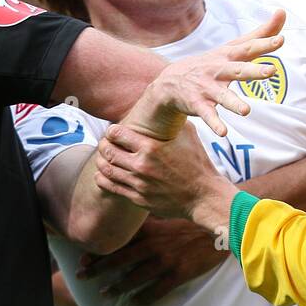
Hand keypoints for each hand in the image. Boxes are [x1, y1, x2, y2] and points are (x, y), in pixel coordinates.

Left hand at [76, 216, 226, 303]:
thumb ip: (148, 219)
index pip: (118, 240)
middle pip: (120, 259)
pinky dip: (144, 298)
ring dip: (117, 287)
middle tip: (81, 276)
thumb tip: (129, 220)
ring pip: (135, 277)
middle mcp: (155, 245)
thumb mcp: (169, 214)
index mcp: (151, 229)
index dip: (99, 250)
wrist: (221, 227)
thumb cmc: (194, 220)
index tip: (82, 258)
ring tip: (104, 293)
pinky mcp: (180, 273)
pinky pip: (158, 290)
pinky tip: (135, 303)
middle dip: (98, 269)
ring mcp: (167, 260)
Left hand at [93, 122, 236, 227]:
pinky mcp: (138, 198)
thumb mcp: (188, 135)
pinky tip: (104, 173)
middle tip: (105, 143)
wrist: (204, 195)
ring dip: (102, 161)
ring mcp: (139, 183)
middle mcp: (142, 165)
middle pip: (107, 151)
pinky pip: (110, 187)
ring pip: (106, 169)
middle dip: (103, 145)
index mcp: (151, 147)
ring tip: (105, 157)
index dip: (111, 130)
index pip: (117, 133)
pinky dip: (102, 178)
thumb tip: (165, 107)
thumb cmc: (198, 162)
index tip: (113, 131)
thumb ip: (172, 122)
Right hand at [131, 9, 286, 138]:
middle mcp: (218, 70)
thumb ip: (259, 33)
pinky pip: (207, 115)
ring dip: (233, 103)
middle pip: (237, 70)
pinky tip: (223, 132)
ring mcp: (207, 87)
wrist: (171, 82)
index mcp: (229, 56)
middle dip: (253, 71)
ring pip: (222, 96)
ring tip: (246, 111)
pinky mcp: (197, 104)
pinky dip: (214, 123)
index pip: (249, 48)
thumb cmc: (212, 63)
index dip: (264, 44)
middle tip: (270, 71)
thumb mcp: (234, 47)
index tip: (281, 40)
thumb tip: (283, 12)